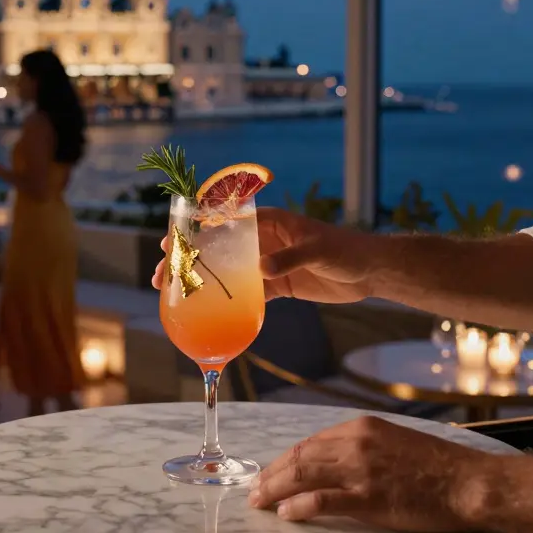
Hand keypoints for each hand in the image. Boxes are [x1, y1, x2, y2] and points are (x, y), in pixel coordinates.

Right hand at [150, 207, 372, 302]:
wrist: (370, 272)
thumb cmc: (346, 250)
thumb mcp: (319, 250)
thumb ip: (290, 258)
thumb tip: (261, 270)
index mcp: (269, 222)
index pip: (224, 219)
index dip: (195, 228)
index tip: (171, 240)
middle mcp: (263, 241)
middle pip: (217, 247)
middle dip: (188, 258)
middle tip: (162, 274)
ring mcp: (268, 264)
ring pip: (227, 272)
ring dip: (202, 281)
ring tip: (175, 293)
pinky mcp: (277, 286)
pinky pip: (247, 294)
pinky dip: (229, 303)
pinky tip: (209, 313)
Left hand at [248, 415, 487, 530]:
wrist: (468, 482)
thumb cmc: (437, 465)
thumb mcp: (393, 441)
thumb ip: (361, 447)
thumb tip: (331, 461)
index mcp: (360, 427)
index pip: (309, 442)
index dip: (284, 459)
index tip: (270, 472)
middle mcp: (356, 443)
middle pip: (300, 456)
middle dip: (271, 474)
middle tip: (255, 490)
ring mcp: (361, 470)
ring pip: (303, 475)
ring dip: (275, 489)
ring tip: (259, 501)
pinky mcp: (369, 497)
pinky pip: (323, 500)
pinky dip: (299, 506)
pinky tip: (286, 513)